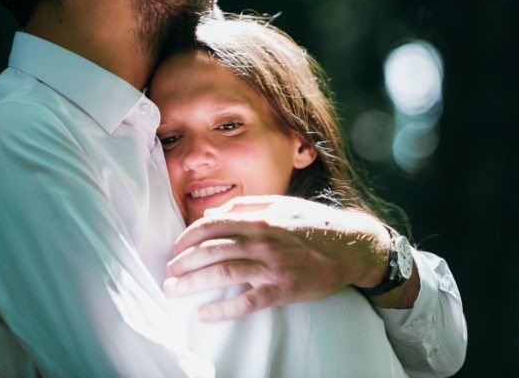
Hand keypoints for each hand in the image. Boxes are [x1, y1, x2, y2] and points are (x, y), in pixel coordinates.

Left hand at [163, 195, 396, 320]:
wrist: (351, 246)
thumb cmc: (314, 223)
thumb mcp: (281, 204)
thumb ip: (244, 206)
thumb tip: (211, 213)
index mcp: (259, 217)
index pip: (210, 226)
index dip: (186, 238)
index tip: (174, 249)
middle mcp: (262, 240)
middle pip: (210, 250)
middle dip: (182, 263)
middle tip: (167, 273)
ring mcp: (271, 266)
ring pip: (221, 273)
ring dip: (192, 283)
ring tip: (174, 291)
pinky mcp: (282, 290)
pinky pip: (245, 302)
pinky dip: (221, 309)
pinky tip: (203, 313)